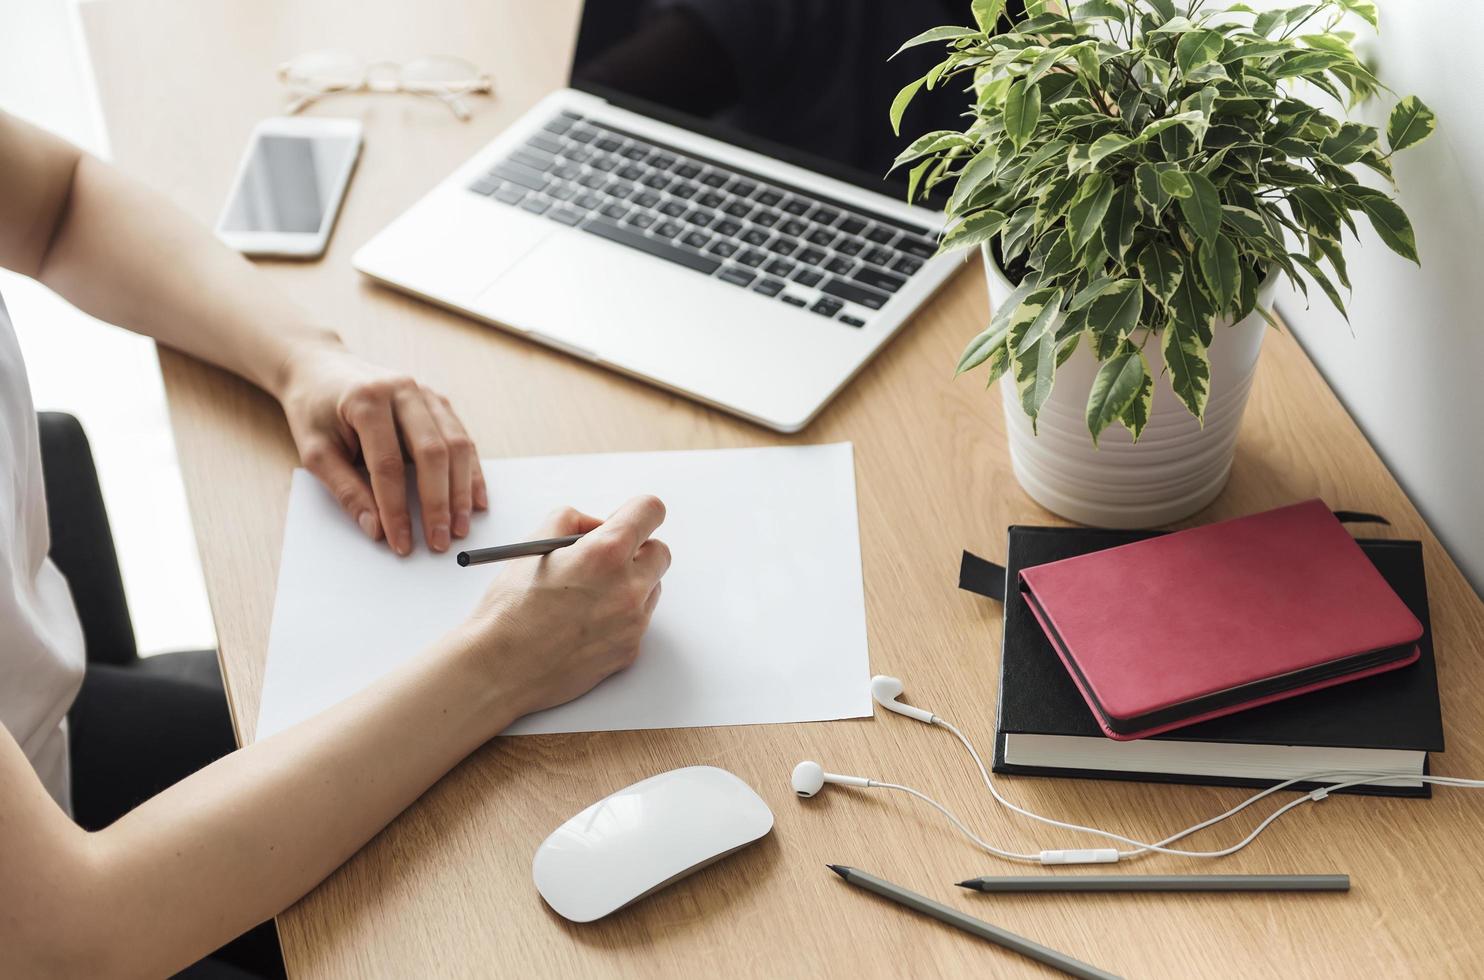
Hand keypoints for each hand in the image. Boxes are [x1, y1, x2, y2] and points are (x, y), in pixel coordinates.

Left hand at [277, 343, 487, 554]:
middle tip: (440, 541)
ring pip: (456, 445)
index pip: (387, 464)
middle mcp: (403, 391)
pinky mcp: (438, 402)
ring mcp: (426, 393)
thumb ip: (346, 490)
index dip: (396, 508)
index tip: (400, 542)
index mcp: (367, 400)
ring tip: (460, 527)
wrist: (320, 369)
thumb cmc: (314, 410)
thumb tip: (376, 529)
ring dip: (462, 491)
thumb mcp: (315, 452)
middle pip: (432, 453)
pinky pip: (463, 439)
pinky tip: (476, 500)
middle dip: (438, 503)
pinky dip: (471, 472)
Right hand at [462, 496, 669, 720]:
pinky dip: (620, 617)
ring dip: (631, 584)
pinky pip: (637, 622)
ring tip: (587, 596)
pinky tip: (584, 623)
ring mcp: (632, 623)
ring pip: (651, 589)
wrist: (500, 670)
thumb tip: (597, 525)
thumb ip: (572, 520)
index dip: (637, 512)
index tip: (625, 520)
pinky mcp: (629, 651)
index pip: (650, 511)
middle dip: (638, 550)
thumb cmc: (510, 610)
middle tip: (605, 559)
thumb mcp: (534, 544)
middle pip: (660, 552)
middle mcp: (628, 588)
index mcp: (605, 554)